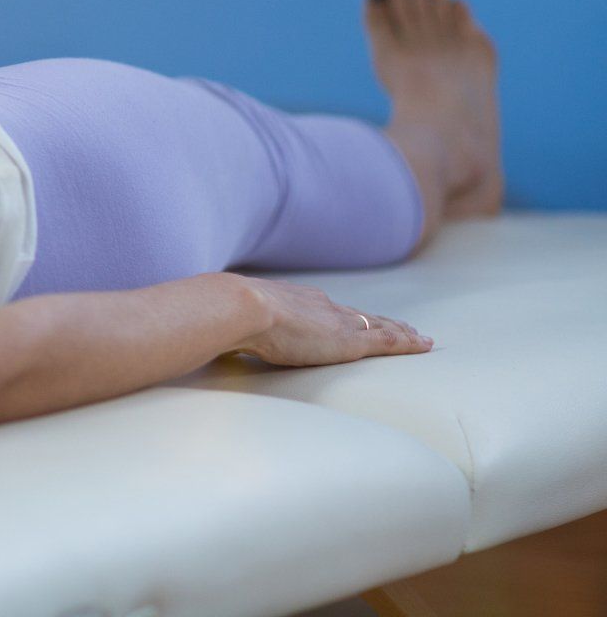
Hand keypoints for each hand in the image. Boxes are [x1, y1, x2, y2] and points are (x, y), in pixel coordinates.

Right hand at [232, 275, 432, 366]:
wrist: (242, 307)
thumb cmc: (231, 315)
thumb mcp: (237, 319)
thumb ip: (239, 325)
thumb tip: (222, 333)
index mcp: (296, 300)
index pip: (329, 310)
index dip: (347, 316)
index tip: (357, 319)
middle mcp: (322, 305)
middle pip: (359, 315)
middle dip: (381, 321)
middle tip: (403, 327)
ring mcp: (338, 321)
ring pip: (380, 325)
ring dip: (402, 332)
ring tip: (420, 338)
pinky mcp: (351, 340)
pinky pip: (390, 340)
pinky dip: (409, 344)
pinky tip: (425, 346)